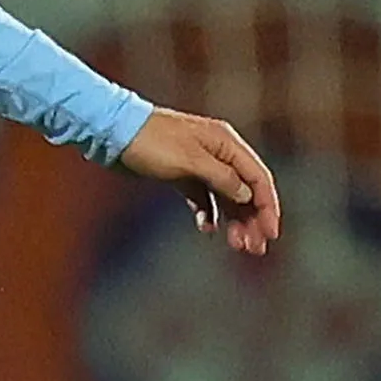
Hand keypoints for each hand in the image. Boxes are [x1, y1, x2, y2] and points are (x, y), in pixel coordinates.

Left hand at [118, 109, 281, 256]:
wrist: (111, 132)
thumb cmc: (151, 141)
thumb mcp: (190, 160)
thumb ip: (222, 178)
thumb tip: (247, 196)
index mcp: (225, 142)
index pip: (258, 178)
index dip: (268, 207)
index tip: (270, 234)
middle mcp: (217, 151)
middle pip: (245, 190)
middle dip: (252, 219)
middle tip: (253, 249)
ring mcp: (199, 163)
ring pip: (226, 196)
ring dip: (234, 220)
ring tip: (236, 245)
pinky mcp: (181, 173)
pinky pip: (203, 197)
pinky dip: (208, 213)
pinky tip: (207, 228)